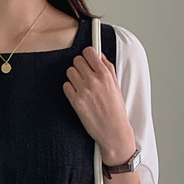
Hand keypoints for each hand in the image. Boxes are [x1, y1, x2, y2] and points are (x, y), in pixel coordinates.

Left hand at [63, 45, 136, 165]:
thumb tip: (98, 55)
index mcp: (106, 74)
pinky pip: (66, 86)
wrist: (114, 132)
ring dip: (73, 77)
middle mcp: (94, 81)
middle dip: (79, 66)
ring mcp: (84, 91)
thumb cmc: (116, 111)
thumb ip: (108, 68)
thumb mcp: (117, 86)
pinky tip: (77, 95)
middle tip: (83, 75)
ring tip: (80, 86)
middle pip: (77, 60)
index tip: (87, 60)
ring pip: (69, 72)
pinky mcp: (76, 102)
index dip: (87, 55)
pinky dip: (69, 89)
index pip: (89, 51)